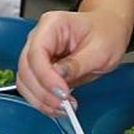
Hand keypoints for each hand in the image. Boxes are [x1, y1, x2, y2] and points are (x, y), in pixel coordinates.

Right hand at [15, 0, 133, 114]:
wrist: (107, 31)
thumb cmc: (105, 33)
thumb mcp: (100, 50)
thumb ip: (77, 64)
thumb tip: (58, 77)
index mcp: (52, 24)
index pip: (37, 52)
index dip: (46, 76)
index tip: (62, 93)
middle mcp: (39, 37)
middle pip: (26, 68)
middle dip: (43, 92)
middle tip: (65, 105)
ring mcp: (37, 53)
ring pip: (25, 81)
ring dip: (41, 100)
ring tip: (64, 108)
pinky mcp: (40, 68)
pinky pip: (32, 87)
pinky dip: (43, 101)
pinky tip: (59, 106)